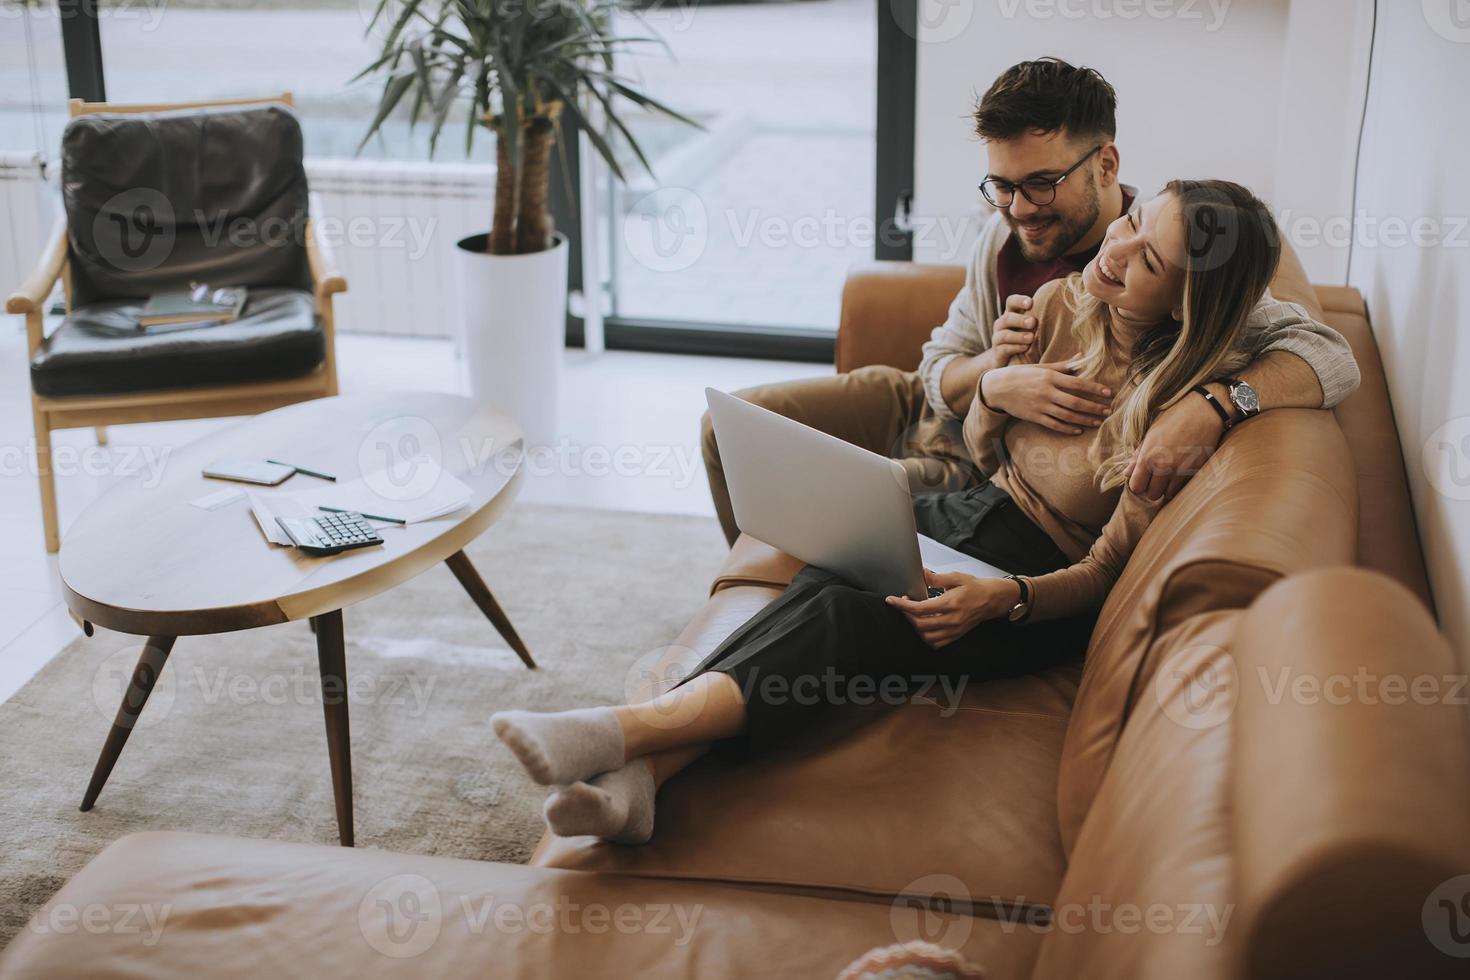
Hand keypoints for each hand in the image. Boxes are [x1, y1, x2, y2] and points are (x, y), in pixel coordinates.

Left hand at [885, 569, 1020, 648]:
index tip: (892, 600)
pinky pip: (936, 643)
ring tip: (913, 615)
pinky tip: (924, 626)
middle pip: (920, 624)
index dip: (902, 605)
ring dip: (915, 627)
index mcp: (950, 604)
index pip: (920, 608)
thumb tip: (921, 574)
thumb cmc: (976, 588)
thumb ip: (936, 578)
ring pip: (927, 636)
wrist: (993, 599)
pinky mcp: (956, 635)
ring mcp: (954, 630)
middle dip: (906, 615)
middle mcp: (952, 620)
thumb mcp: (956, 577)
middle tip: (903, 604)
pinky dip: (926, 637)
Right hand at [980, 360, 1112, 433]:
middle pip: (1075, 402)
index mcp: (1050, 377)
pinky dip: (1067, 428)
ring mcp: (1040, 406)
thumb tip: (1082, 357)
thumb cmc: (1022, 375)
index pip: (1077, 383)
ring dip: (1085, 419)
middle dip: (1094, 407)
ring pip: (1067, 415)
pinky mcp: (1034, 417)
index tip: (1108, 393)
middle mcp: (1046, 392)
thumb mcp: (1041, 367)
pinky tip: (1079, 430)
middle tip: (1108, 410)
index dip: (1094, 388)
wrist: (997, 388)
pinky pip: (1054, 425)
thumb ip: (1063, 365)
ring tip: (1099, 421)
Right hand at [992, 294, 1038, 363]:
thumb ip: (1040, 317)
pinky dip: (1015, 348)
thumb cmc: (1027, 339)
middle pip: (1007, 318)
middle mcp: (1001, 324)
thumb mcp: (1032, 327)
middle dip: (1020, 320)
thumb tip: (1062, 307)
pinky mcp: (997, 353)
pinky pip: (1004, 349)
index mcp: (1011, 313)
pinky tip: (1026, 348)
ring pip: (1004, 335)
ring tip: (1031, 338)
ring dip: (1018, 336)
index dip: (1019, 301)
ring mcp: (997, 339)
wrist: (1009, 360)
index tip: (1030, 303)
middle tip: (1033, 322)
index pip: (1011, 302)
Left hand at [1125, 387, 1227, 500]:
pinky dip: (1178, 484)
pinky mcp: (1195, 471)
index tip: (1142, 478)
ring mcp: (1180, 471)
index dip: (1138, 484)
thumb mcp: (1150, 434)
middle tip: (1155, 477)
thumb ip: (1138, 456)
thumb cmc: (1173, 419)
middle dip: (1151, 488)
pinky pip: (1181, 488)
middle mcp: (1163, 467)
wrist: (1202, 412)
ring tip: (1168, 474)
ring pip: (1167, 494)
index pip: (1136, 487)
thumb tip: (1126, 473)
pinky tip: (1178, 471)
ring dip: (1166, 487)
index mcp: (1148, 457)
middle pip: (1151, 494)